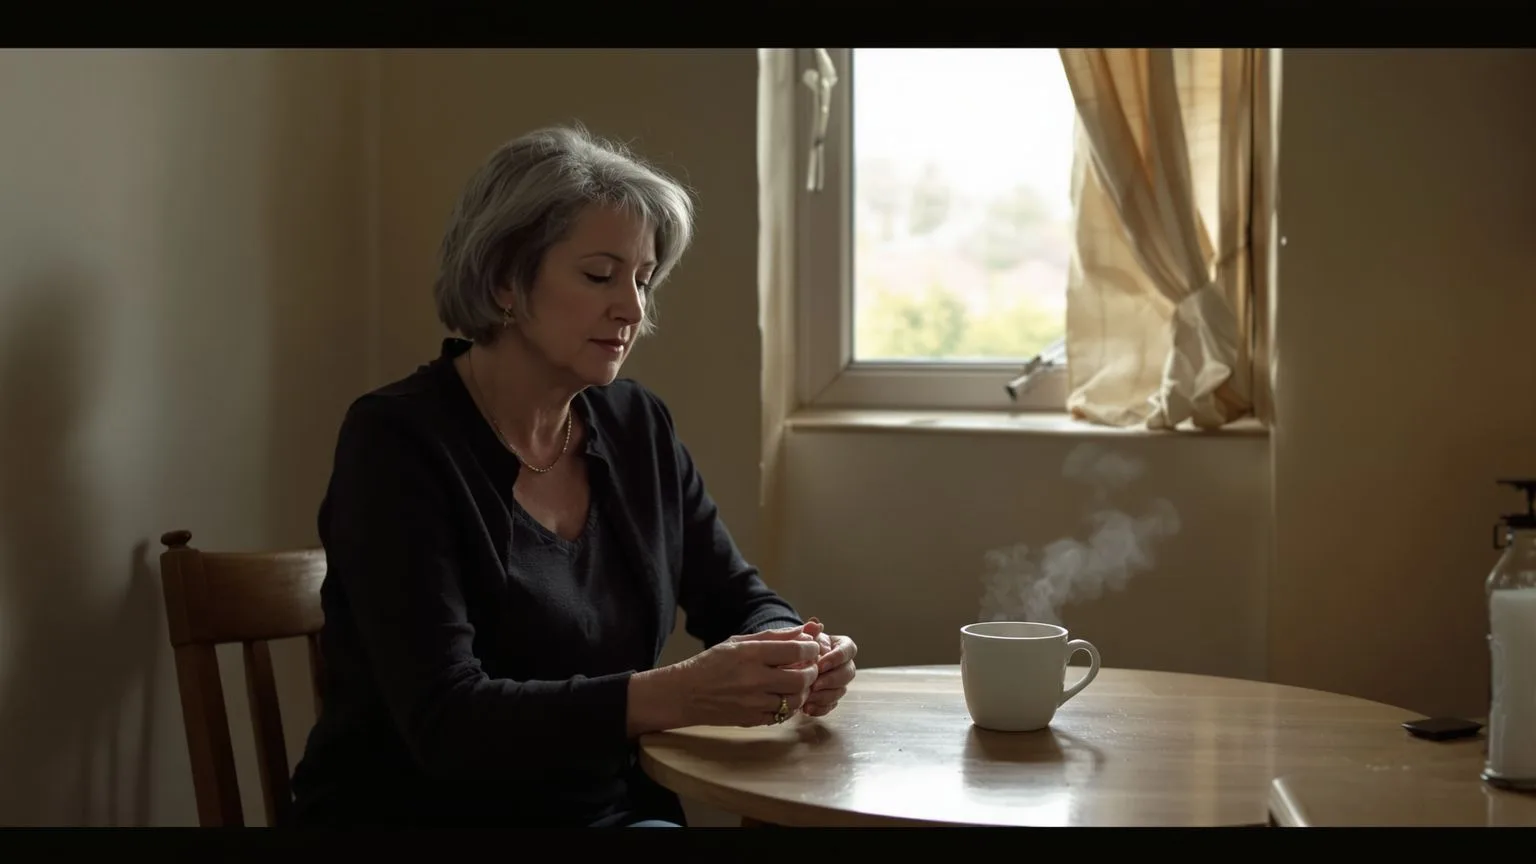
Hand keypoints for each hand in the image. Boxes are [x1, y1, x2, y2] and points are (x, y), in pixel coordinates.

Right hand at [672, 629, 820, 727]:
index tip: (811, 648)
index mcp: (750, 654)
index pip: (796, 651)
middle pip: (802, 678)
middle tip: (808, 667)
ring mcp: (754, 703)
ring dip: (803, 690)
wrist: (685, 694)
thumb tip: (804, 631)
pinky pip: (783, 715)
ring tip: (796, 682)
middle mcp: (754, 679)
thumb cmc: (712, 663)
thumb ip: (773, 636)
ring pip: (796, 699)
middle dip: (811, 671)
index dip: (811, 649)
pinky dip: (789, 706)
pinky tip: (783, 696)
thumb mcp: (738, 642)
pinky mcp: (753, 720)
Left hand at [797, 618, 856, 717]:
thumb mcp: (803, 636)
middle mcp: (844, 665)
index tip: (821, 664)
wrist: (788, 662)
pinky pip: (831, 706)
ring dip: (825, 696)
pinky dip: (820, 709)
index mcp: (841, 646)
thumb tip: (815, 624)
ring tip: (808, 698)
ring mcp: (838, 683)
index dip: (837, 658)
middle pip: (848, 673)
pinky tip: (807, 710)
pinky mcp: (830, 698)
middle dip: (832, 680)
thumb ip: (809, 631)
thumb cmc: (799, 646)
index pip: (848, 650)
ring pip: (841, 691)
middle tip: (815, 684)